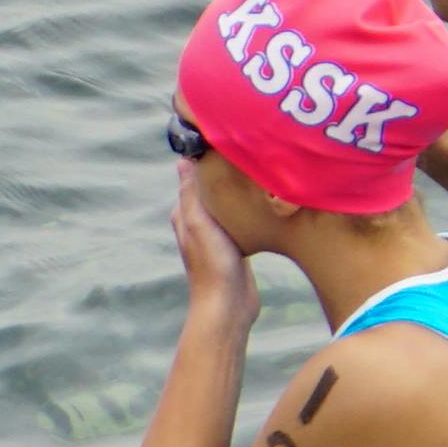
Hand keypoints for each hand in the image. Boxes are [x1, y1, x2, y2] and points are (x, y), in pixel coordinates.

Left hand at [171, 167, 253, 315]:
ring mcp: (219, 234)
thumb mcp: (198, 223)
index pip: (193, 178)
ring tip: (258, 172)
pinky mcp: (237, 244)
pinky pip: (243, 218)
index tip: (225, 142)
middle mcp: (199, 222)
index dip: (205, 160)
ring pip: (229, 203)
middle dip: (225, 173)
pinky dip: (250, 208)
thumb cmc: (212, 263)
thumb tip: (183, 159)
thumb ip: (191, 193)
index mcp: (185, 214)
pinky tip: (264, 200)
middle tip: (248, 154)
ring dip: (239, 190)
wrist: (229, 305)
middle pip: (212, 189)